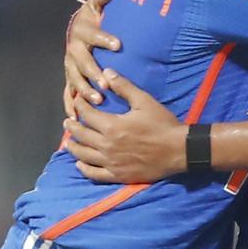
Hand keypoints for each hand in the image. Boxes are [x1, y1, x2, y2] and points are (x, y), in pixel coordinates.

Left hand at [62, 70, 185, 182]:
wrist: (179, 150)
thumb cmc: (162, 124)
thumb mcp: (144, 101)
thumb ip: (124, 87)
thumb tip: (106, 72)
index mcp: (112, 126)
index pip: (87, 115)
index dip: (80, 106)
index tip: (77, 102)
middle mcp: (107, 146)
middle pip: (81, 135)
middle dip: (72, 126)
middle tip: (68, 121)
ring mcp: (111, 163)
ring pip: (84, 155)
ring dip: (73, 147)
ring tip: (69, 142)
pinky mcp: (118, 175)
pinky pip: (95, 174)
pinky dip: (84, 168)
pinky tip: (80, 164)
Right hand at [63, 0, 118, 118]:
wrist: (80, 29)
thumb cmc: (94, 19)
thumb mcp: (97, 6)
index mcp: (83, 32)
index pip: (94, 35)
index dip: (104, 39)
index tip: (117, 45)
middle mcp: (74, 49)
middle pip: (82, 62)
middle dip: (93, 72)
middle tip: (105, 83)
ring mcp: (71, 65)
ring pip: (75, 79)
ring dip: (84, 90)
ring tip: (97, 100)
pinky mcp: (70, 78)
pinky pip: (68, 92)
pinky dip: (70, 104)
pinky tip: (75, 117)